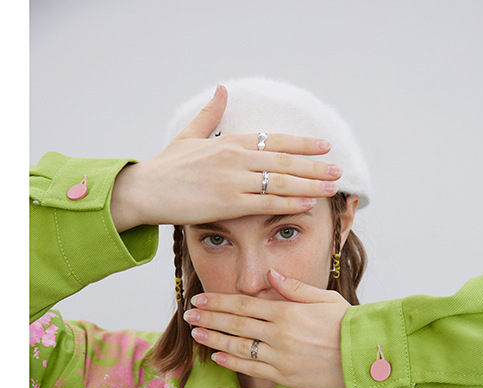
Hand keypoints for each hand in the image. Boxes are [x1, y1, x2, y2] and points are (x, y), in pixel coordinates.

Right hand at [110, 85, 341, 231]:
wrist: (145, 190)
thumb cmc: (166, 167)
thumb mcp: (189, 136)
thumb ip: (210, 115)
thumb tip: (221, 89)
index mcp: (230, 143)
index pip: (275, 140)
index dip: (302, 144)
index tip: (324, 146)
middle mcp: (235, 158)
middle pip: (285, 161)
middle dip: (314, 166)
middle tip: (338, 169)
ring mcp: (232, 181)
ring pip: (280, 181)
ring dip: (309, 185)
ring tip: (331, 187)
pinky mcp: (226, 203)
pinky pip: (265, 203)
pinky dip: (288, 202)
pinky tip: (307, 203)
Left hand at [184, 270, 349, 387]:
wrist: (367, 357)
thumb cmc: (350, 325)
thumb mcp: (325, 298)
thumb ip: (295, 288)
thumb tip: (270, 274)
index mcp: (288, 311)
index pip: (244, 304)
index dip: (219, 301)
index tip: (200, 298)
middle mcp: (280, 333)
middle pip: (235, 323)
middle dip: (209, 317)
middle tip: (188, 313)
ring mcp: (281, 356)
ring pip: (238, 346)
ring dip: (213, 338)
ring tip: (195, 332)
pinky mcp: (285, 376)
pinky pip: (251, 368)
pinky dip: (231, 361)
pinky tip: (216, 354)